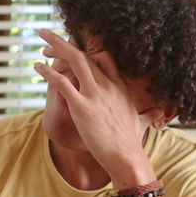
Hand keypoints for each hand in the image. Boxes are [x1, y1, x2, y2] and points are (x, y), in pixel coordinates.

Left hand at [33, 29, 152, 182]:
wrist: (127, 158)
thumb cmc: (132, 143)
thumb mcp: (142, 123)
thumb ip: (148, 114)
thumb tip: (158, 113)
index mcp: (120, 86)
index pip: (105, 57)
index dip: (89, 48)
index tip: (76, 47)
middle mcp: (108, 85)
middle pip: (86, 54)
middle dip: (66, 43)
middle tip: (49, 38)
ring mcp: (95, 94)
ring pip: (75, 59)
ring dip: (57, 46)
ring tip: (42, 41)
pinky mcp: (82, 106)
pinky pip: (62, 82)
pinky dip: (48, 72)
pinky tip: (37, 66)